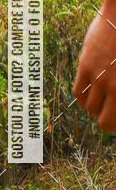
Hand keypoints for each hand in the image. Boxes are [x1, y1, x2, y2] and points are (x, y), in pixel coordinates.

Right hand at [73, 12, 115, 132]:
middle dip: (108, 123)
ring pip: (90, 109)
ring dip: (95, 109)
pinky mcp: (86, 66)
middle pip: (106, 123)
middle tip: (111, 115)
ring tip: (101, 102)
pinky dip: (84, 98)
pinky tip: (91, 93)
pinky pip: (79, 92)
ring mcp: (101, 78)